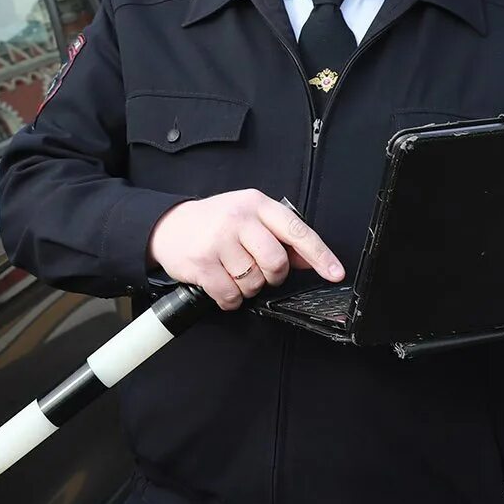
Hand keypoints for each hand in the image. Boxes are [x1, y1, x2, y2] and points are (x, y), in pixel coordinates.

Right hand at [147, 190, 344, 308]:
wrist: (168, 226)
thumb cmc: (214, 222)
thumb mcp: (249, 218)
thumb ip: (279, 237)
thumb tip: (310, 260)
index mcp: (256, 204)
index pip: (296, 230)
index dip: (319, 254)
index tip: (335, 272)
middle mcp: (238, 219)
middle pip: (276, 262)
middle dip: (272, 276)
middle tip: (259, 271)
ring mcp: (218, 240)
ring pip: (253, 282)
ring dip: (247, 287)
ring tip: (234, 273)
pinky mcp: (202, 263)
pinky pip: (230, 295)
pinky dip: (230, 299)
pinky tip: (223, 286)